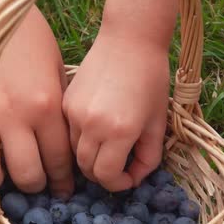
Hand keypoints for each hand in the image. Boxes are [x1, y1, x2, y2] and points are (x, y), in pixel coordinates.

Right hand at [0, 7, 73, 197]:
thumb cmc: (28, 38)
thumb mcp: (57, 70)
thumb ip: (60, 109)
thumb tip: (63, 145)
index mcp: (46, 105)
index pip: (59, 160)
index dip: (62, 181)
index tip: (62, 189)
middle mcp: (16, 114)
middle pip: (28, 173)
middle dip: (35, 186)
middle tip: (35, 183)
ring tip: (3, 178)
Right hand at [62, 31, 169, 191]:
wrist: (129, 39)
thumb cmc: (151, 79)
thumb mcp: (158, 122)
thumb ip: (149, 156)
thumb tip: (135, 178)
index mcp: (119, 131)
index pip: (107, 176)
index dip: (119, 184)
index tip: (129, 178)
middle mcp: (91, 125)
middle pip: (87, 169)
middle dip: (104, 175)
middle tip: (119, 167)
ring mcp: (74, 113)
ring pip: (74, 153)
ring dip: (90, 158)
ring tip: (108, 148)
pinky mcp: (65, 102)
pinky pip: (68, 133)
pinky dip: (80, 140)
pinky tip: (96, 128)